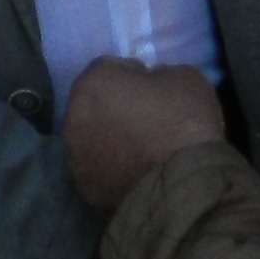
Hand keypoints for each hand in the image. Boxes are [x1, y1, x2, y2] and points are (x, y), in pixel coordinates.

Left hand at [63, 58, 225, 210]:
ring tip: (142, 152)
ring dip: (111, 140)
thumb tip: (154, 84)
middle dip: (116, 109)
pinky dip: (114, 170)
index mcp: (93, 82)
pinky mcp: (86, 189)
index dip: (135, 76)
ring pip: (93, 140)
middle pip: (96, 106)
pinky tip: (138, 174)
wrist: (181, 186)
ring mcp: (76, 157)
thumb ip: (160, 75)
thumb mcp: (185, 78)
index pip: (111, 68)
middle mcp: (74, 117)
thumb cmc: (183, 123)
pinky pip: (101, 171)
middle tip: (147, 120)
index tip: (154, 89)